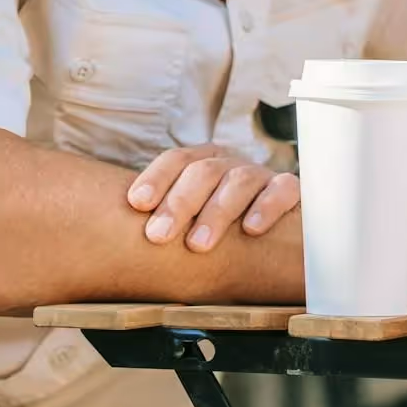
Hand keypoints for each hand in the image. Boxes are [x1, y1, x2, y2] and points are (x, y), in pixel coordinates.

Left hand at [128, 145, 299, 251]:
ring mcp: (261, 176)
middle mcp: (230, 165)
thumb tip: (116, 246)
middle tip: (159, 236)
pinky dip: (267, 206)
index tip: (137, 203)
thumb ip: (164, 225)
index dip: (156, 178)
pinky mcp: (290, 191)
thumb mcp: (188, 223)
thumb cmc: (218, 233)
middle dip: (179, 203)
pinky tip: (252, 229)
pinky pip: (283, 189)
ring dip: (216, 211)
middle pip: (203, 171)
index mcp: (202, 164)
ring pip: (239, 180)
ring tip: (198, 244)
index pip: (176, 160)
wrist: (275, 240)